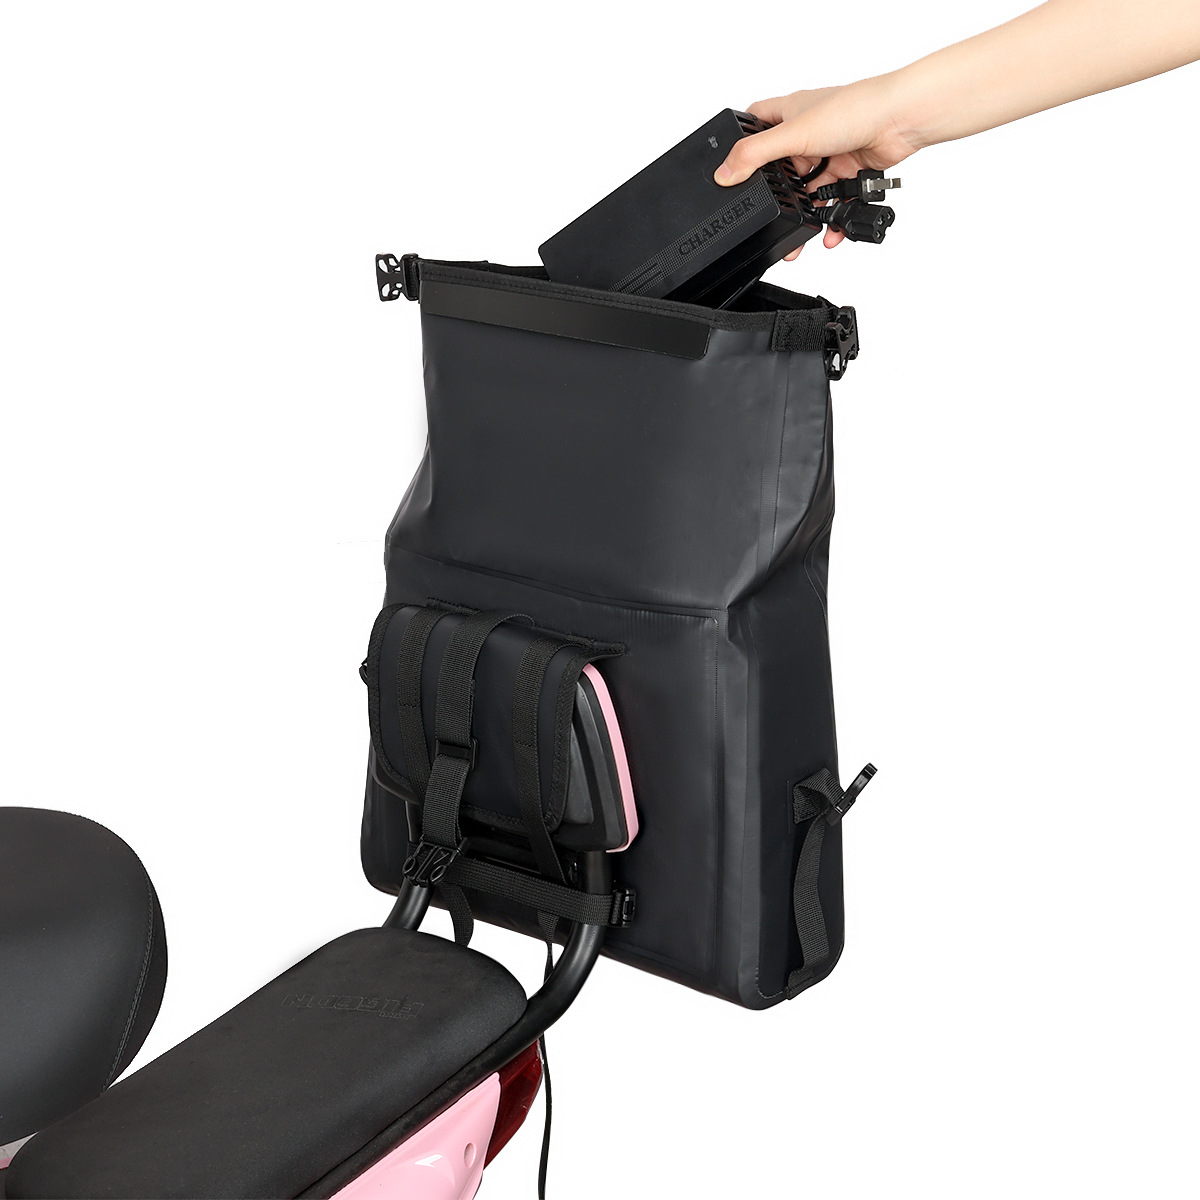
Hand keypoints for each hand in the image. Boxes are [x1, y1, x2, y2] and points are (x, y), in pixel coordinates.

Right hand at [715, 75, 920, 253]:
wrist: (900, 119)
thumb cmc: (854, 108)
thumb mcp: (792, 134)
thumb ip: (754, 156)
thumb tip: (723, 174)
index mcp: (789, 113)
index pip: (755, 123)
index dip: (742, 142)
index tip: (731, 165)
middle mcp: (808, 132)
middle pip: (782, 170)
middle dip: (777, 196)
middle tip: (767, 218)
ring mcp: (829, 152)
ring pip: (809, 192)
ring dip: (806, 215)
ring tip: (799, 239)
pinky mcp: (849, 171)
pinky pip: (835, 202)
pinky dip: (833, 219)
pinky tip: (829, 233)